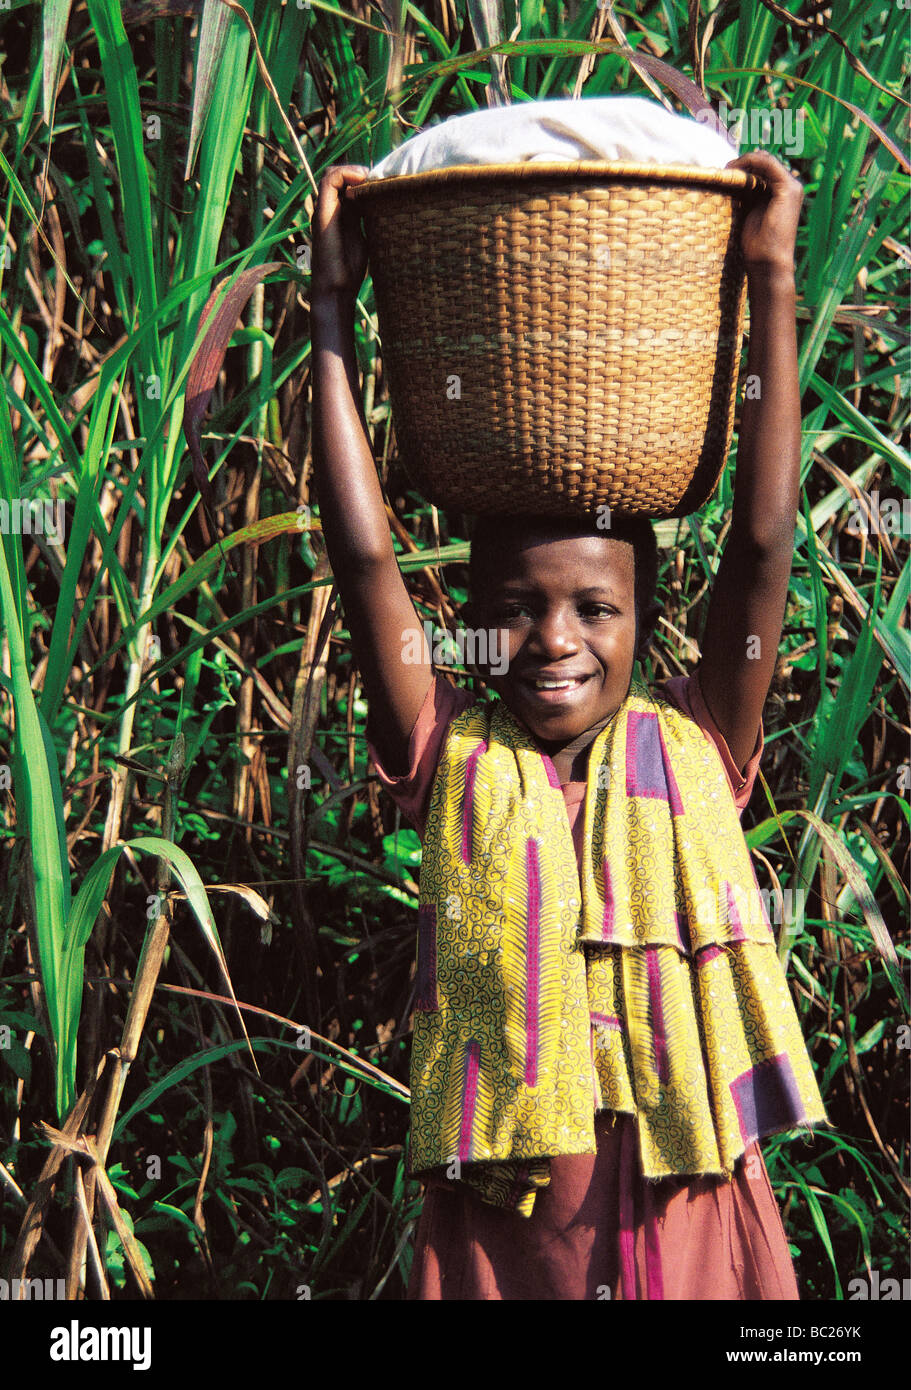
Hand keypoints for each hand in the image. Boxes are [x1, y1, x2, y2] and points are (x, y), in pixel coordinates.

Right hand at [311, 164, 369, 300]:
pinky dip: (346, 174)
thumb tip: (380, 203)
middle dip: (358, 171)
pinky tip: (362, 181)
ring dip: (353, 170)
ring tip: (369, 178)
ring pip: (332, 173)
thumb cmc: (350, 270)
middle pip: (338, 174)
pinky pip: (329, 181)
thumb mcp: (365, 237)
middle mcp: (328, 208)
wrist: (336, 289)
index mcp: (338, 213)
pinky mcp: (322, 212)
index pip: (346, 182)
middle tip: (377, 178)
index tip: (381, 183)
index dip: (363, 178)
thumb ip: (367, 218)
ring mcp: (323, 209)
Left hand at [725, 149, 802, 276]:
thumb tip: (735, 180)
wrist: (767, 262)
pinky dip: (749, 163)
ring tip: (726, 169)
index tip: (726, 170)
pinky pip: (767, 165)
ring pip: (766, 160)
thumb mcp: (750, 212)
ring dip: (744, 161)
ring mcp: (792, 186)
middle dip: (744, 161)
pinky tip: (733, 170)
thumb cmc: (757, 244)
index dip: (746, 164)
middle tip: (724, 168)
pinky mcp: (787, 189)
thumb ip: (749, 194)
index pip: (766, 167)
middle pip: (766, 161)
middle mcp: (792, 186)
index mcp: (784, 192)